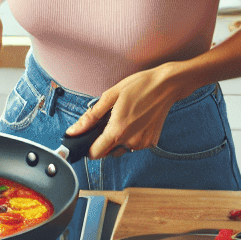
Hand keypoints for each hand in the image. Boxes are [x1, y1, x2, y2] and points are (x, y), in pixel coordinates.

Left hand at [64, 67, 178, 158]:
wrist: (167, 85)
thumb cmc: (139, 86)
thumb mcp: (110, 96)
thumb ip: (90, 117)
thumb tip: (73, 131)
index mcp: (117, 131)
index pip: (95, 154)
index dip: (89, 147)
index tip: (89, 137)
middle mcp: (130, 141)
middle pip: (107, 152)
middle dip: (104, 141)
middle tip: (110, 121)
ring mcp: (142, 143)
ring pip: (120, 149)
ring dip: (118, 139)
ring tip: (125, 119)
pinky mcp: (151, 142)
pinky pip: (133, 145)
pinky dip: (131, 137)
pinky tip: (135, 121)